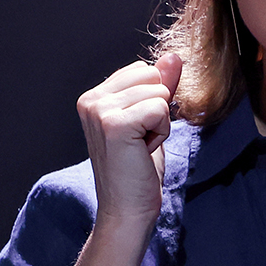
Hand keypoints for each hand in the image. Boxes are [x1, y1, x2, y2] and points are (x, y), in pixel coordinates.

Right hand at [76, 53, 183, 231]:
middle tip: (140, 141)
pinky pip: (161, 108)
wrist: (127, 210)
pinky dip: (162, 131)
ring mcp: (100, 111)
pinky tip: (143, 150)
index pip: (143, 71)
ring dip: (160, 123)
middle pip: (152, 76)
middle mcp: (91, 100)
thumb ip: (160, 87)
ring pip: (159, 92)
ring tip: (140, 147)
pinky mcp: (115, 124)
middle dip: (158, 109)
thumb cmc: (137, 170)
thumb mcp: (151, 120)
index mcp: (94, 96)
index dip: (152, 102)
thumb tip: (173, 56)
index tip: (138, 132)